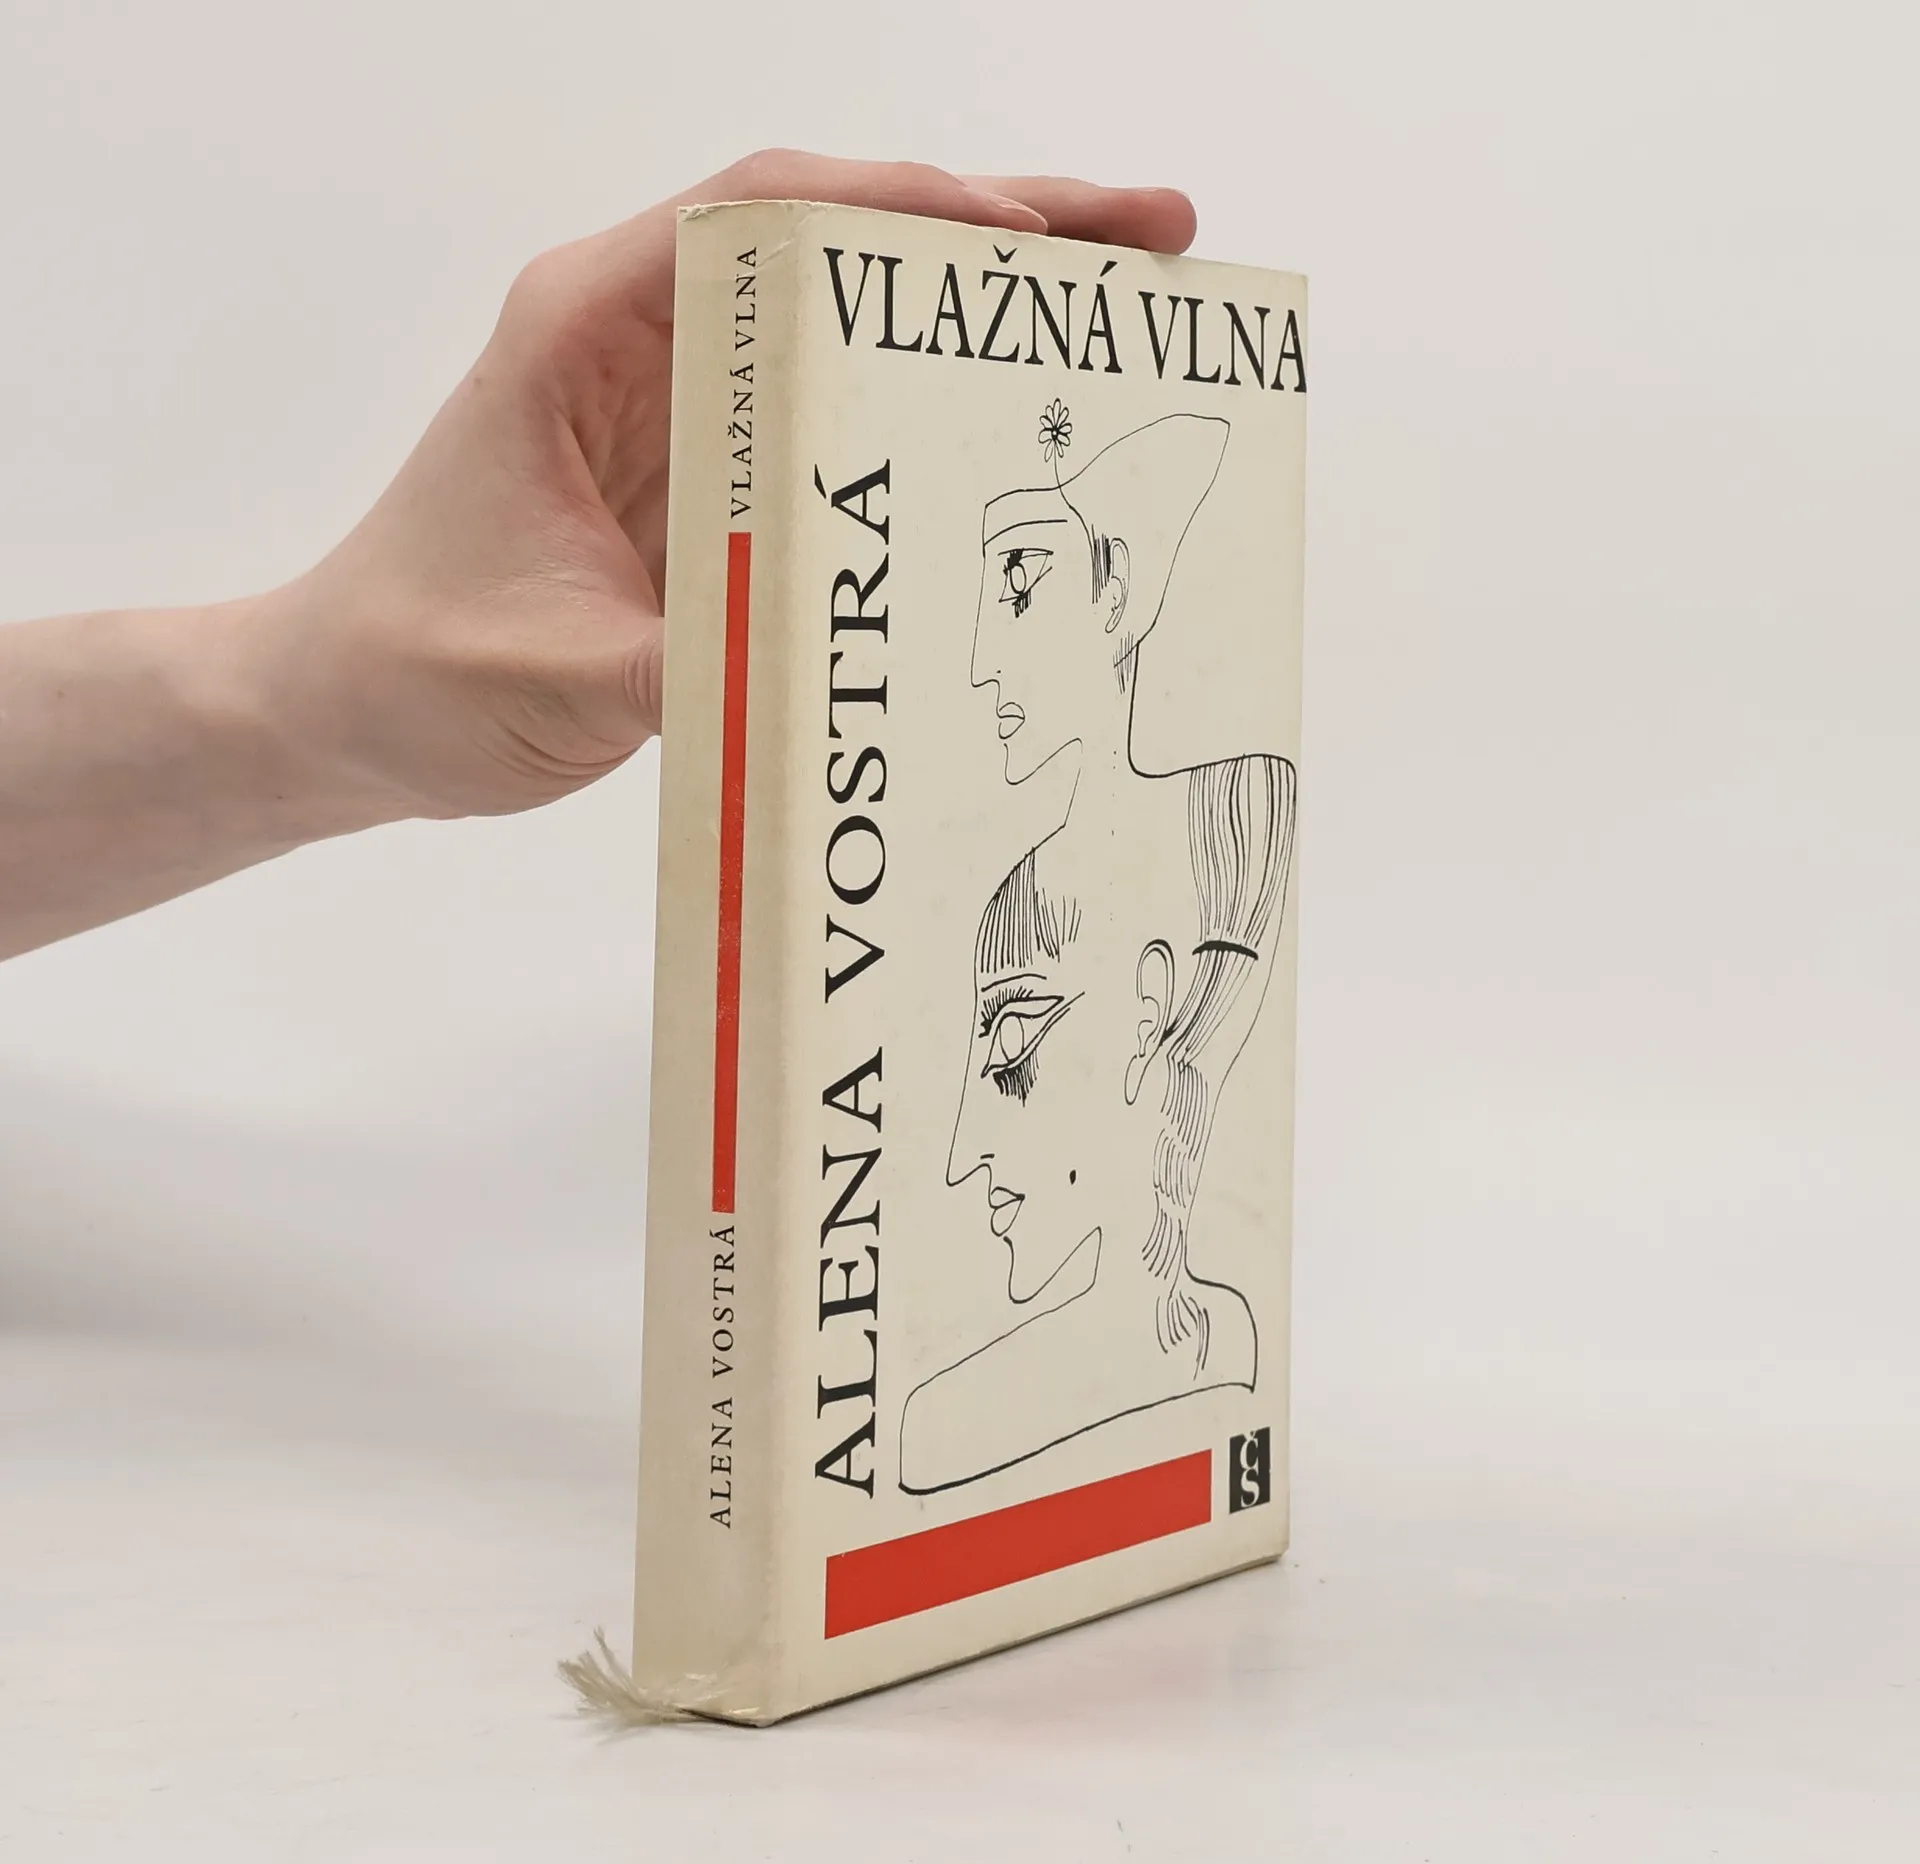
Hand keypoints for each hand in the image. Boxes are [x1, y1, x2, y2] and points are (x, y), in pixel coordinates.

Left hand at [273, 149, 1197, 821]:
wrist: (349, 707)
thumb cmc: (413, 663)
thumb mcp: (556, 672)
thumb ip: (690, 663)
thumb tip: (835, 665)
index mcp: (582, 331)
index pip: (761, 219)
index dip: (906, 213)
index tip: (1024, 241)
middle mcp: (640, 339)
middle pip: (837, 239)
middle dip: (999, 227)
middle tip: (1151, 236)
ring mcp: (682, 400)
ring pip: (850, 316)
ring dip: (981, 312)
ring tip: (1125, 308)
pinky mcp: (711, 473)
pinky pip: (838, 415)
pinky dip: (930, 408)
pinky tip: (1017, 428)